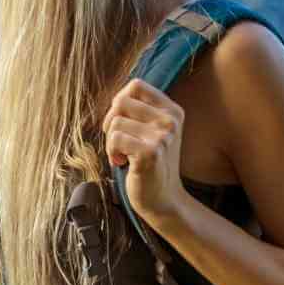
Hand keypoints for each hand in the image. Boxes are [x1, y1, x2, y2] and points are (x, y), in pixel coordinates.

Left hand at [103, 78, 189, 228]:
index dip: (119, 102)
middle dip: (111, 122)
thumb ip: (138, 110)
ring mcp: (163, 136)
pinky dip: (111, 152)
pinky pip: (115, 139)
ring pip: (115, 123)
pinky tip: (123, 162)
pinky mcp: (151, 152)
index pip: (136, 85)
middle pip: (120, 102)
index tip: (122, 122)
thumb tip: (116, 97)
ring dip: (111, 142)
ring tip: (124, 155)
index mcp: (172, 110)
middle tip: (120, 142)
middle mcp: (171, 120)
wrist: (163, 199)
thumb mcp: (151, 130)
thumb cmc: (148, 162)